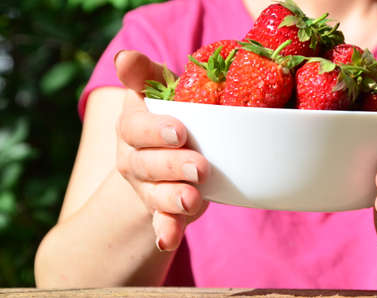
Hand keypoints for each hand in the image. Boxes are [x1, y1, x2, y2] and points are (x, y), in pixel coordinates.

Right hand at [114, 50, 209, 250]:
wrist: (168, 152)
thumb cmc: (171, 114)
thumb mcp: (160, 91)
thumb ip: (144, 76)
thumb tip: (124, 58)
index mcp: (134, 127)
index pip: (135, 128)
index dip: (155, 130)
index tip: (180, 131)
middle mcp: (133, 158)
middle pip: (145, 164)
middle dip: (171, 166)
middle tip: (199, 167)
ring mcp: (146, 186)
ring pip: (153, 194)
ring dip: (171, 198)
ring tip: (192, 199)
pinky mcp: (162, 208)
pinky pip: (161, 221)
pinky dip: (165, 231)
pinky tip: (167, 239)